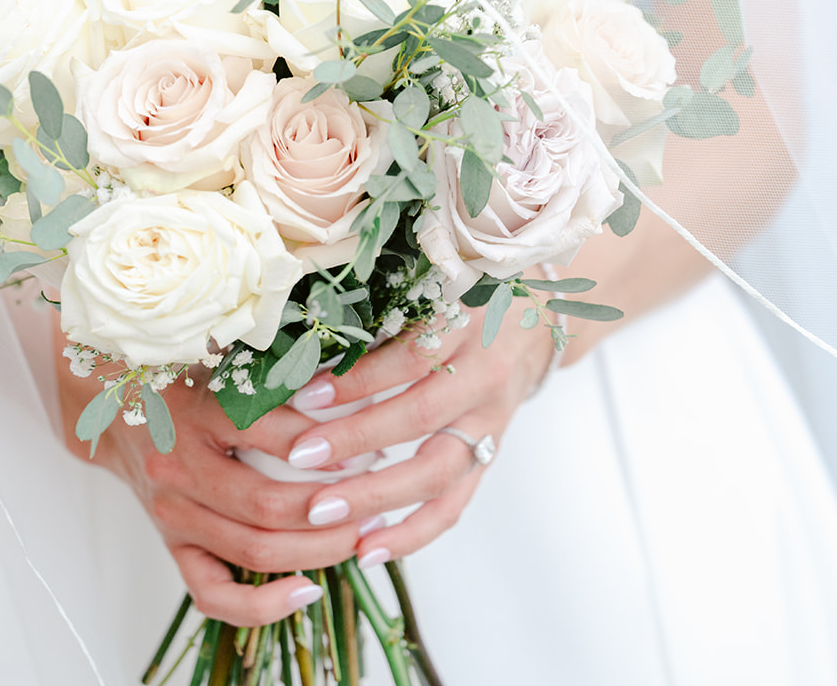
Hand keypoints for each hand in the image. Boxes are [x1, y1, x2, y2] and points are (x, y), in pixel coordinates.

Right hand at [56, 350, 380, 625]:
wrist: (115, 402)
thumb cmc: (184, 374)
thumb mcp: (223, 356)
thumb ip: (274, 367)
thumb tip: (348, 379)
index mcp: (197, 412)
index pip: (272, 435)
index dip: (328, 447)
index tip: (371, 447)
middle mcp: (180, 467)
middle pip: (266, 505)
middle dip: (331, 510)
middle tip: (376, 502)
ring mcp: (172, 513)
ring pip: (250, 550)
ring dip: (314, 551)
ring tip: (359, 537)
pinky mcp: (171, 545)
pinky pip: (213, 594)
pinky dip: (260, 606)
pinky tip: (305, 592)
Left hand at [276, 306, 554, 567]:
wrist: (536, 319)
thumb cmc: (468, 296)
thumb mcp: (434, 288)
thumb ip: (384, 315)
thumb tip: (306, 346)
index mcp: (468, 324)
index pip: (410, 357)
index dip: (358, 378)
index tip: (304, 396)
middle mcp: (484, 376)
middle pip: (421, 416)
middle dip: (356, 439)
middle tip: (300, 457)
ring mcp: (490, 423)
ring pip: (438, 471)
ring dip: (377, 496)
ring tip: (322, 512)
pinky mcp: (489, 456)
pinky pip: (454, 505)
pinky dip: (411, 532)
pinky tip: (366, 549)